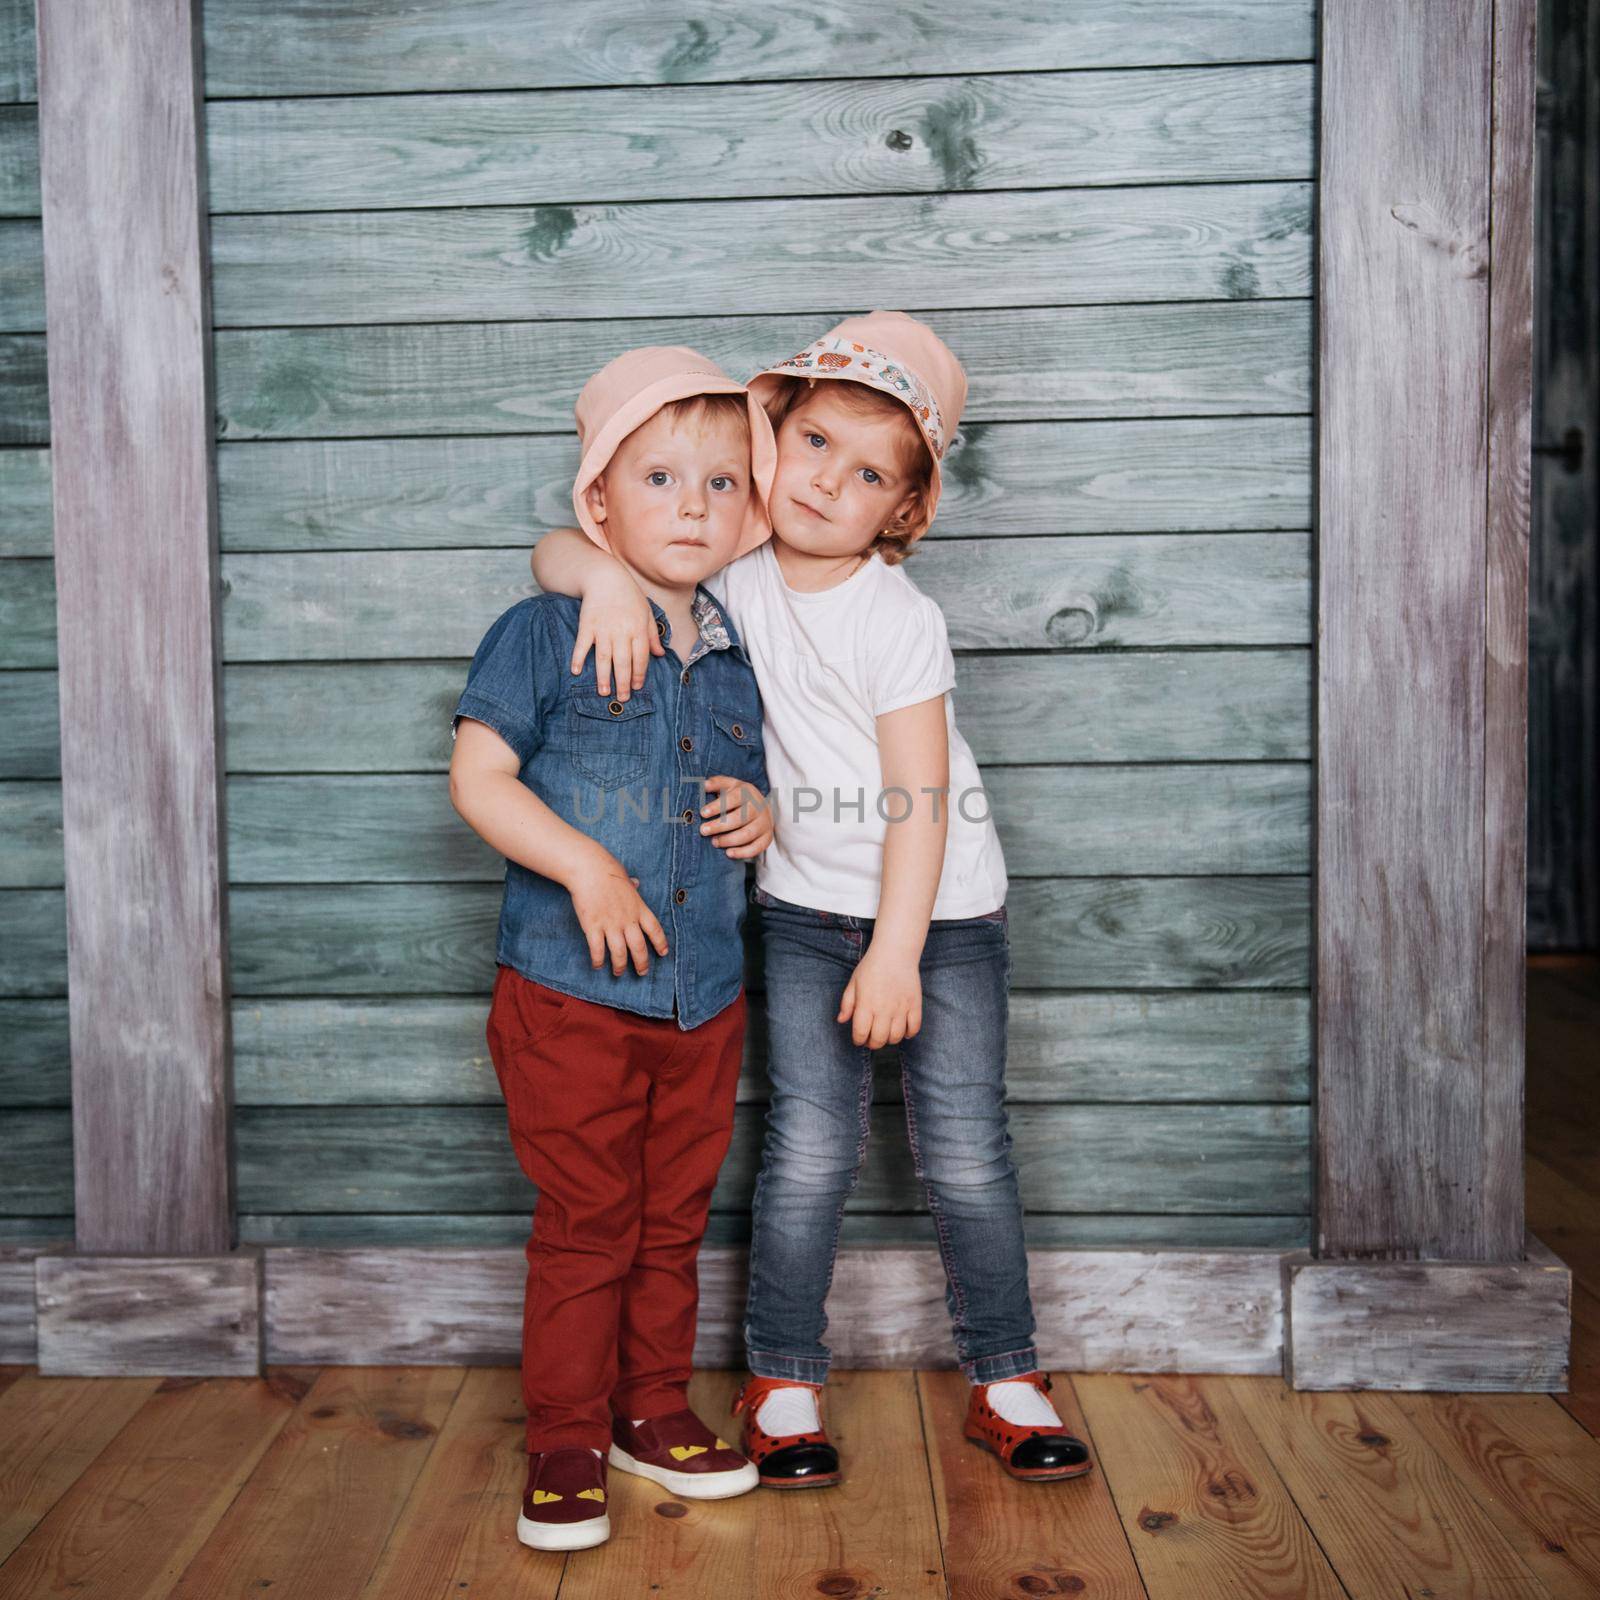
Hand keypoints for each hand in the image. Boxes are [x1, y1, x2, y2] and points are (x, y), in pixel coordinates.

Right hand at [566, 854, 669, 975]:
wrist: (589, 869)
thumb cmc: (607, 871)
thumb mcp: (625, 878)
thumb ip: (632, 885)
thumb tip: (636, 883)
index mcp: (638, 908)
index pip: (655, 930)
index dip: (660, 943)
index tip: (663, 953)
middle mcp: (627, 919)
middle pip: (639, 947)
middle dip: (642, 963)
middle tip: (642, 972)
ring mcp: (610, 924)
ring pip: (620, 953)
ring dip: (620, 966)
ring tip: (618, 973)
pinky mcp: (593, 927)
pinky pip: (597, 950)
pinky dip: (598, 961)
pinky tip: (598, 965)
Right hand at [569, 572, 661, 699]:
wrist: (606, 578)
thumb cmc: (629, 597)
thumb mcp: (646, 613)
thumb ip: (652, 635)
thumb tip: (660, 654)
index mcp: (638, 629)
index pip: (641, 657)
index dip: (639, 674)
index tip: (636, 687)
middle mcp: (621, 631)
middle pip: (623, 662)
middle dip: (623, 682)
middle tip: (622, 698)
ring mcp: (603, 628)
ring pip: (604, 657)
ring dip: (603, 676)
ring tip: (604, 692)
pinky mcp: (587, 625)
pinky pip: (582, 644)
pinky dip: (578, 657)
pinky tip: (576, 671)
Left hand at [699, 775, 773, 859]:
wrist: (760, 807)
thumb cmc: (738, 797)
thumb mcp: (729, 785)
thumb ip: (717, 783)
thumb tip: (704, 785)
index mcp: (748, 792)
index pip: (734, 798)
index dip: (718, 806)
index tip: (702, 813)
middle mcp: (759, 807)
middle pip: (740, 818)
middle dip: (720, 826)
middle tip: (703, 830)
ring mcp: (764, 823)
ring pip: (747, 834)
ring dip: (729, 840)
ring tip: (714, 842)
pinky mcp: (767, 837)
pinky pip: (756, 848)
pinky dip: (742, 852)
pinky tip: (728, 853)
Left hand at [837, 945, 922, 1047]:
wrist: (895, 952)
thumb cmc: (871, 967)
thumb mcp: (853, 983)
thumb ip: (847, 1003)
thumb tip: (841, 1020)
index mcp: (866, 1004)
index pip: (861, 1033)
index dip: (858, 1040)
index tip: (859, 1039)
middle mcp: (884, 1009)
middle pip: (879, 1039)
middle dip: (873, 1044)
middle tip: (872, 1039)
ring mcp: (901, 1008)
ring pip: (896, 1037)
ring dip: (890, 1040)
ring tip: (886, 1033)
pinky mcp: (915, 1004)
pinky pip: (914, 1028)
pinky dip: (909, 1034)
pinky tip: (903, 1030)